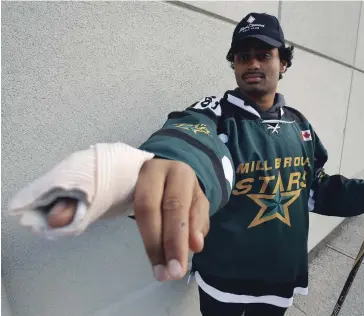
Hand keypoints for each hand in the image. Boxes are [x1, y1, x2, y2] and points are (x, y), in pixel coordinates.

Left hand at [46, 159, 209, 281]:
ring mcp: (191, 181)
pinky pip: (203, 213)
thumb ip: (80, 203)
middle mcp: (173, 172)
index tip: (154, 267)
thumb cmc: (132, 183)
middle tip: (172, 273)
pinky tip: (195, 248)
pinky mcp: (202, 192)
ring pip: (192, 211)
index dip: (151, 238)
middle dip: (173, 244)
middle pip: (174, 207)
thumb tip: (55, 219)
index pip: (148, 203)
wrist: (164, 167)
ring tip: (181, 268)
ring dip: (187, 241)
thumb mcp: (108, 187)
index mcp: (146, 170)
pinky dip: (199, 231)